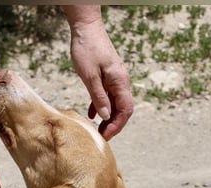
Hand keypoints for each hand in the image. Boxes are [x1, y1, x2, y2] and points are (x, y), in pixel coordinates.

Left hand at [61, 5, 133, 139]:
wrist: (85, 27)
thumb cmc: (87, 48)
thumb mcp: (89, 76)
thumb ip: (98, 96)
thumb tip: (105, 116)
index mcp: (120, 82)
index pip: (125, 110)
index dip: (116, 126)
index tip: (105, 136)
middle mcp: (121, 81)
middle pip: (122, 109)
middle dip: (113, 125)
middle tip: (101, 136)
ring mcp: (114, 79)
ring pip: (114, 104)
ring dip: (107, 118)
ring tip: (97, 130)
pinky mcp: (107, 76)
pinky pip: (107, 96)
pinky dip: (101, 106)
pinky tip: (92, 115)